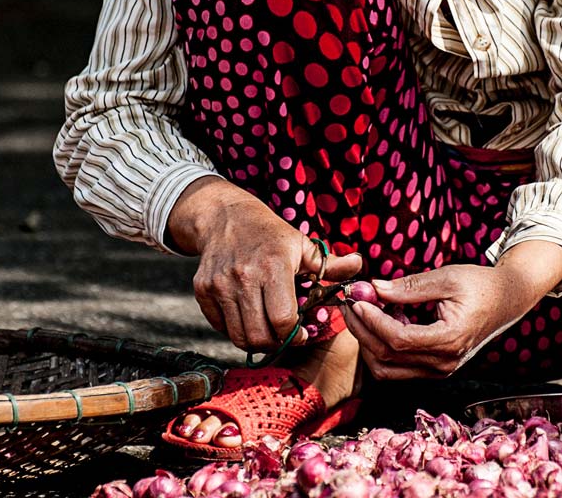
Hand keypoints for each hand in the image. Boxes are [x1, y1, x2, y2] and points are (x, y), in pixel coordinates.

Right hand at [167, 176, 362, 351]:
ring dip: (256, 340)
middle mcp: (243, 277)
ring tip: (268, 330)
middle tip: (284, 336)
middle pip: (259, 335)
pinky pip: (219, 326)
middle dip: (276, 343)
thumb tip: (359, 266)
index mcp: (274, 266)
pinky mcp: (202, 291)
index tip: (302, 332)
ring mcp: (219, 285)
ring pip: (238, 336)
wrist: (226, 218)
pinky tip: (248, 318)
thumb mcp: (303, 245)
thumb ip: (330, 264)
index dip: (295, 334)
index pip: (283, 319)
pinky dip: (234, 330)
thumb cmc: (271, 235)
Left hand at [342, 240, 561, 378]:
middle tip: (351, 303)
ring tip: (368, 311)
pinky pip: (399, 368)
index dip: (372, 321)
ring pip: (388, 369)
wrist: (507, 300)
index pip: (398, 339)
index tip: (358, 299)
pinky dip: (384, 348)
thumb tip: (374, 288)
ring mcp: (440, 370)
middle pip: (387, 357)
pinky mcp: (436, 369)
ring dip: (369, 342)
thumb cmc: (480, 285)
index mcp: (449, 340)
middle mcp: (444, 363)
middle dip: (362, 330)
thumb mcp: (447, 278)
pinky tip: (387, 320)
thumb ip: (409, 287)